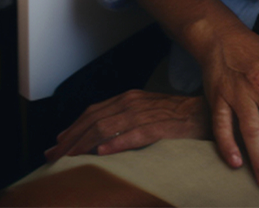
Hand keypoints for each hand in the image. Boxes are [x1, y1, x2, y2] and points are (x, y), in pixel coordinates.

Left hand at [44, 90, 209, 161]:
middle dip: (71, 140)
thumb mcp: (144, 113)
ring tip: (70, 159)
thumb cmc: (175, 116)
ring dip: (85, 144)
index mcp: (128, 98)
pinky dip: (118, 142)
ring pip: (108, 127)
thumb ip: (123, 121)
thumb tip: (99, 140)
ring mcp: (146, 113)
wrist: (205, 112)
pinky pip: (136, 134)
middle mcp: (133, 102)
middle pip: (94, 120)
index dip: (72, 128)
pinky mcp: (161, 126)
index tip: (56, 145)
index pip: (92, 112)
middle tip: (53, 157)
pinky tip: (104, 152)